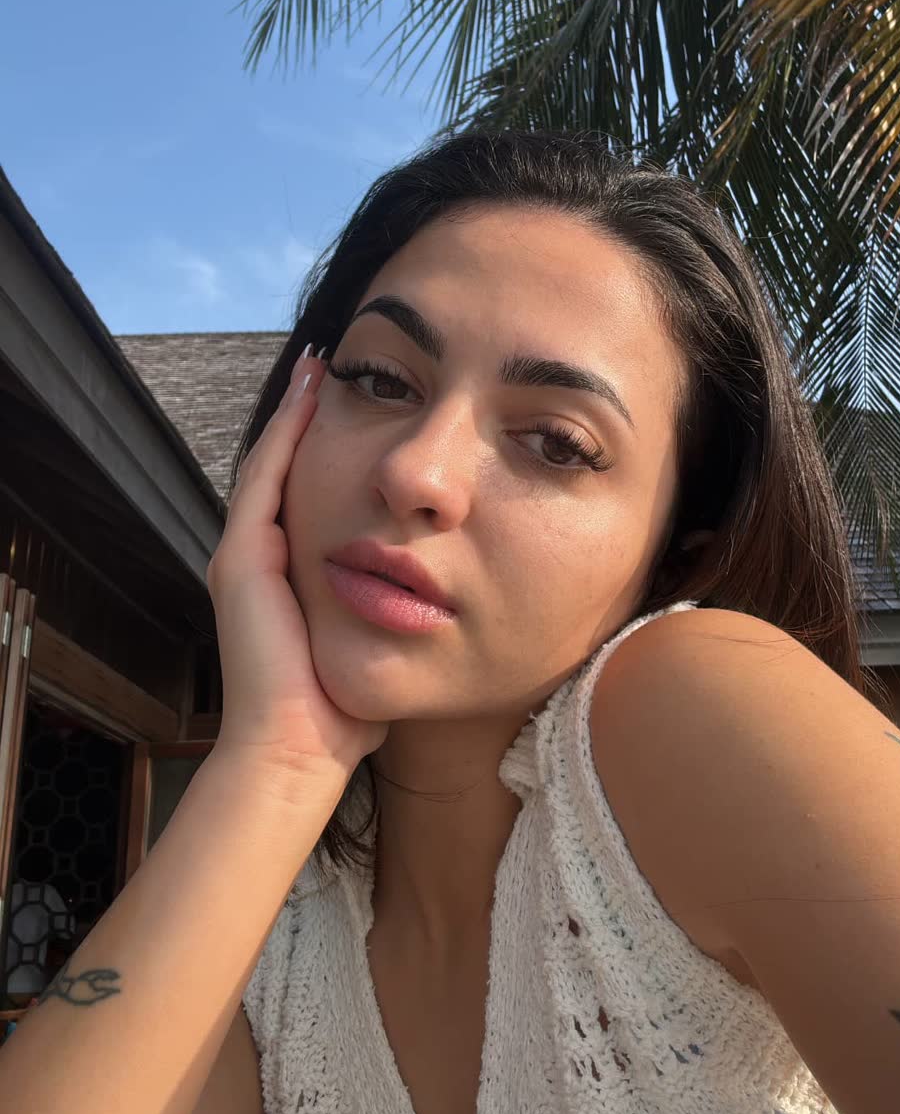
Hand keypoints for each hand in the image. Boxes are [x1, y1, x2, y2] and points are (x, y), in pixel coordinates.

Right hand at [206, 346, 388, 801]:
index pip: (312, 493)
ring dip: (296, 411)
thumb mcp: (381, 639)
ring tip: (320, 362)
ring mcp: (245, 556)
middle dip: (309, 416)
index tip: (363, 402)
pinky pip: (266, 479)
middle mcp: (261, 559)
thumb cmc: (347, 712)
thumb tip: (444, 592)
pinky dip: (287, 433)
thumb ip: (397, 608)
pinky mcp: (242, 559)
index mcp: (292, 577)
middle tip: (331, 362)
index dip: (330, 448)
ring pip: (272, 463)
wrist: (300, 752)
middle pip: (287, 468)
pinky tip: (311, 393)